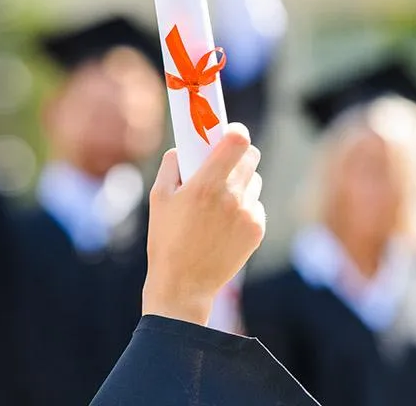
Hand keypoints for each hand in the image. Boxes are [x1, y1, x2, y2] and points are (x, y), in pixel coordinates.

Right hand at [142, 123, 264, 325]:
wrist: (184, 284)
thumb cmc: (166, 239)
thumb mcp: (158, 198)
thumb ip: (171, 166)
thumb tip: (182, 148)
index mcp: (205, 184)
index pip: (237, 141)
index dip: (235, 131)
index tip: (228, 132)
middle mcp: (231, 196)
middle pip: (251, 157)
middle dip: (238, 155)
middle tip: (223, 163)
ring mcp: (247, 214)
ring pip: (255, 181)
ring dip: (241, 182)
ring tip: (220, 200)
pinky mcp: (256, 230)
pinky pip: (256, 205)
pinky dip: (244, 207)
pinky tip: (224, 222)